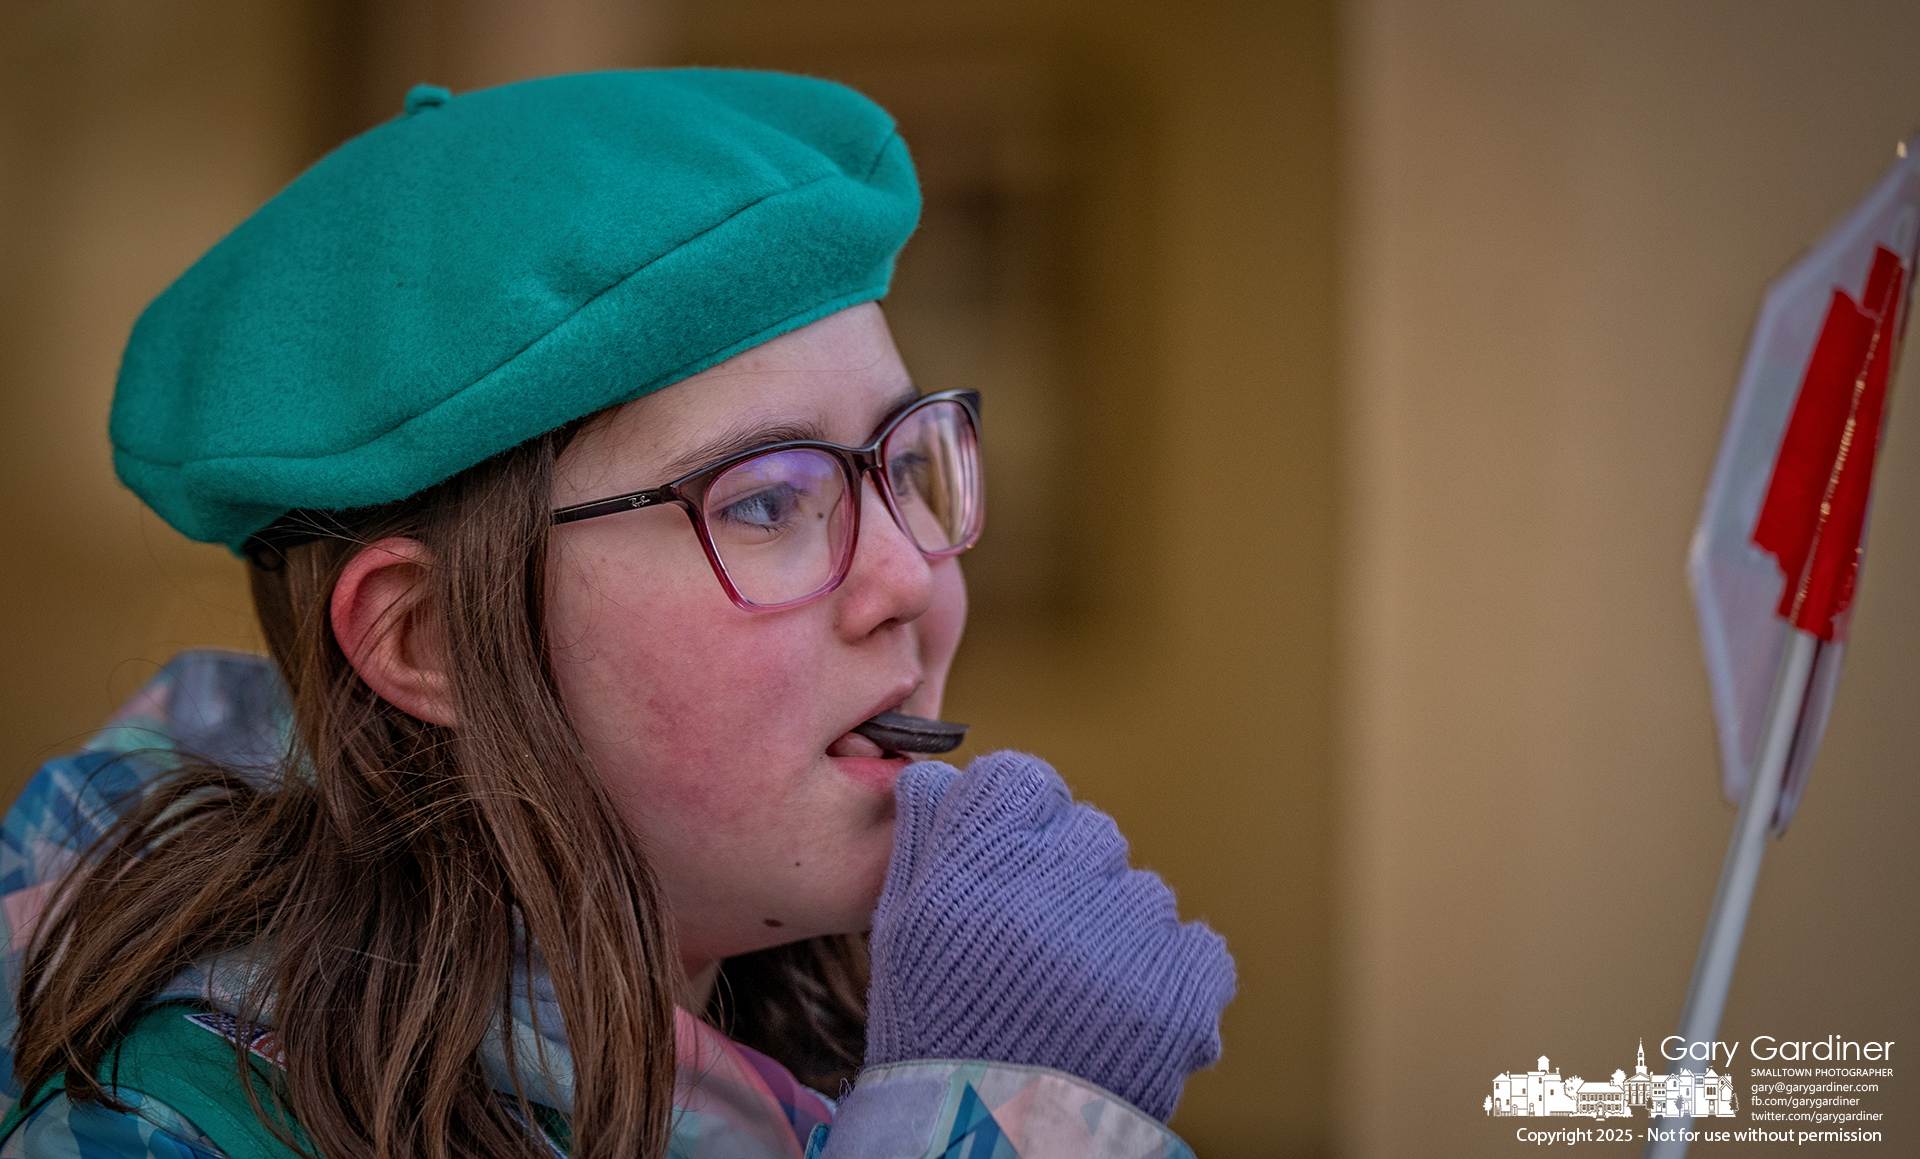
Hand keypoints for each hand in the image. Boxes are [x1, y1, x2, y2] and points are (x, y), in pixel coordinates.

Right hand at [865, 751, 1235, 1121]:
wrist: (986, 1142)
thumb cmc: (938, 1035)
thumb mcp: (903, 931)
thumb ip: (924, 839)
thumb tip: (943, 774)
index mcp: (976, 864)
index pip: (1023, 779)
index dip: (1022, 819)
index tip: (1015, 862)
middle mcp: (1052, 886)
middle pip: (1089, 832)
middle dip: (1069, 880)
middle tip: (1039, 949)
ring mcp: (1122, 936)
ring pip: (1142, 893)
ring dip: (1117, 933)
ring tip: (1074, 998)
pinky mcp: (1179, 989)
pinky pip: (1197, 948)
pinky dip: (1171, 978)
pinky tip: (1122, 1015)